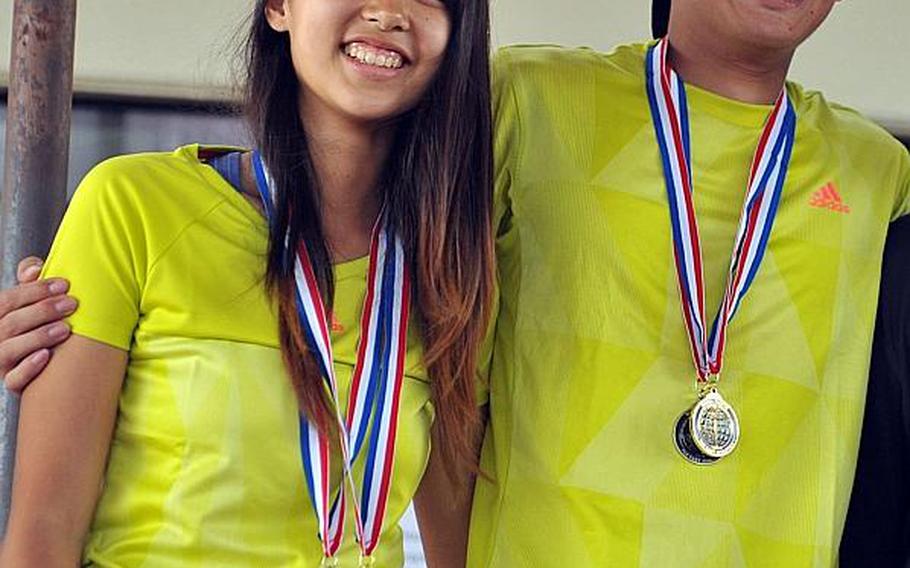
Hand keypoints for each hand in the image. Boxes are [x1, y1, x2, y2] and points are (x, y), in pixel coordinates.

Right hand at [0, 257, 75, 392]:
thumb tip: (35, 269)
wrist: (46, 364)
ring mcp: (1, 362)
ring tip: (65, 329)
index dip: (35, 291)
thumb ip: (30, 281)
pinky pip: (14, 379)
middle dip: (42, 311)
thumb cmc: (39, 322)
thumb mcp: (31, 300)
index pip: (7, 300)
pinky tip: (46, 356)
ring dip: (38, 337)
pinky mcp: (12, 382)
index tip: (64, 284)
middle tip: (72, 304)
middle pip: (10, 323)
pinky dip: (28, 368)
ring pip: (9, 350)